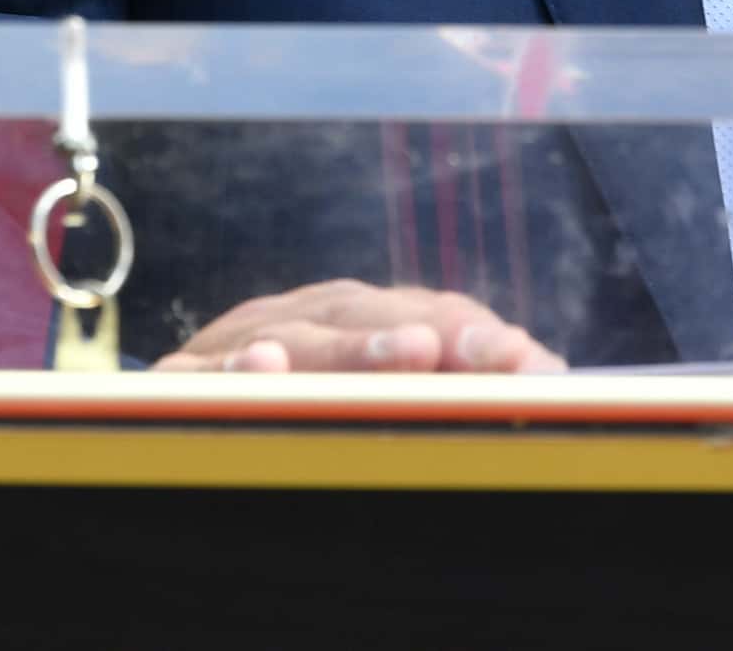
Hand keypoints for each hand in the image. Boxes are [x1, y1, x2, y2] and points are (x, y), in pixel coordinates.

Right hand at [153, 280, 563, 374]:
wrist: (193, 417)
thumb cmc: (306, 408)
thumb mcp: (382, 393)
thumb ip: (454, 378)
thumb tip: (549, 371)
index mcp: (363, 319)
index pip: (428, 315)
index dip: (477, 337)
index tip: (531, 365)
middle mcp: (308, 318)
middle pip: (367, 317)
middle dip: (421, 333)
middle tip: (458, 350)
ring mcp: (243, 341)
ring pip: (300, 336)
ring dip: (351, 346)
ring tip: (407, 355)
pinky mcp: (183, 377)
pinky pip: (208, 372)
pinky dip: (235, 367)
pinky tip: (262, 370)